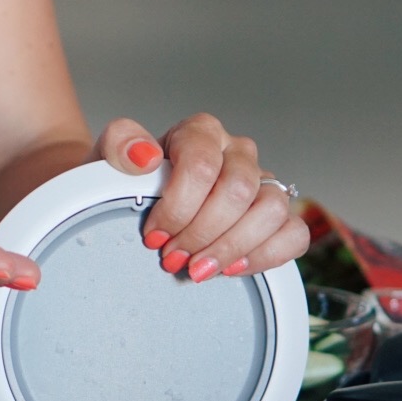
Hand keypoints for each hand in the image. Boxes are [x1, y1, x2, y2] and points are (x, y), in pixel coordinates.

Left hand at [92, 114, 308, 280]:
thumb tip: (144, 156)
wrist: (133, 202)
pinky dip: (265, 256)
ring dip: (231, 247)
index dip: (179, 207)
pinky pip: (293, 234)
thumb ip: (119, 144)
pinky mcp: (276, 215)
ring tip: (197, 267)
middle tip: (171, 257)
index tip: (154, 235)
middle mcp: (236, 152)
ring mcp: (262, 182)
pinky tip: (230, 268)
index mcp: (200, 132)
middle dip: (202, 233)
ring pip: (272, 210)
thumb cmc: (126, 184)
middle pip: (239, 191)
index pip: (202, 165)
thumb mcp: (107, 160)